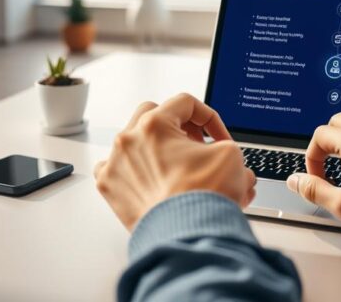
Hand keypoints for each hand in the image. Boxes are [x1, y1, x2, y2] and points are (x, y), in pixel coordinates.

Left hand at [93, 93, 255, 230]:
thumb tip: (222, 155)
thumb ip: (224, 144)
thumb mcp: (230, 156)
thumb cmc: (202, 199)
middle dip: (179, 126)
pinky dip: (134, 169)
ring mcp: (115, 164)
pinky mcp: (110, 188)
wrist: (185, 236)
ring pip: (134, 141)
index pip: (185, 103)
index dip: (210, 118)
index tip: (219, 137)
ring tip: (177, 163)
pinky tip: (152, 178)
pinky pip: (117, 167)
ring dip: (157, 147)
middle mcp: (129, 140)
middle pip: (154, 115)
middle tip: (196, 143)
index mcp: (154, 124)